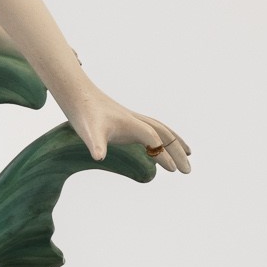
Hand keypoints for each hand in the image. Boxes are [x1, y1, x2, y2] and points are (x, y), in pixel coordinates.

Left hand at [61, 86, 190, 172]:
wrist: (78, 95)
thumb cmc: (84, 114)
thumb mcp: (88, 131)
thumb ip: (96, 144)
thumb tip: (98, 156)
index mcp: (130, 124)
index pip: (153, 139)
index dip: (163, 154)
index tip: (173, 170)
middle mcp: (136, 120)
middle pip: (164, 134)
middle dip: (177, 151)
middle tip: (188, 171)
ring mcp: (133, 120)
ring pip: (161, 130)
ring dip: (175, 142)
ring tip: (189, 154)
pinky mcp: (128, 122)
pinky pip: (152, 131)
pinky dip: (162, 139)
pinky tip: (161, 148)